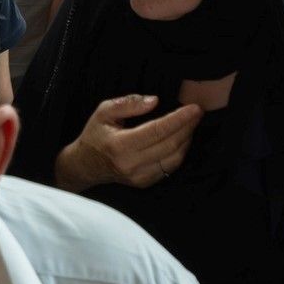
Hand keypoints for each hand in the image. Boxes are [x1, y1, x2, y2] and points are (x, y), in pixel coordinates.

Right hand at [56, 94, 201, 190]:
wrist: (85, 165)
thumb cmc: (95, 135)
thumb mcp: (104, 111)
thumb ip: (128, 104)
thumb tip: (154, 101)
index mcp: (120, 145)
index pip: (157, 130)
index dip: (179, 119)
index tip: (194, 108)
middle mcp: (131, 164)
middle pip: (170, 144)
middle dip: (188, 127)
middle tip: (197, 113)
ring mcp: (139, 176)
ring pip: (174, 158)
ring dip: (187, 140)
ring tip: (191, 124)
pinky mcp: (145, 182)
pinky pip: (170, 167)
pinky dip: (180, 152)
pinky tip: (182, 138)